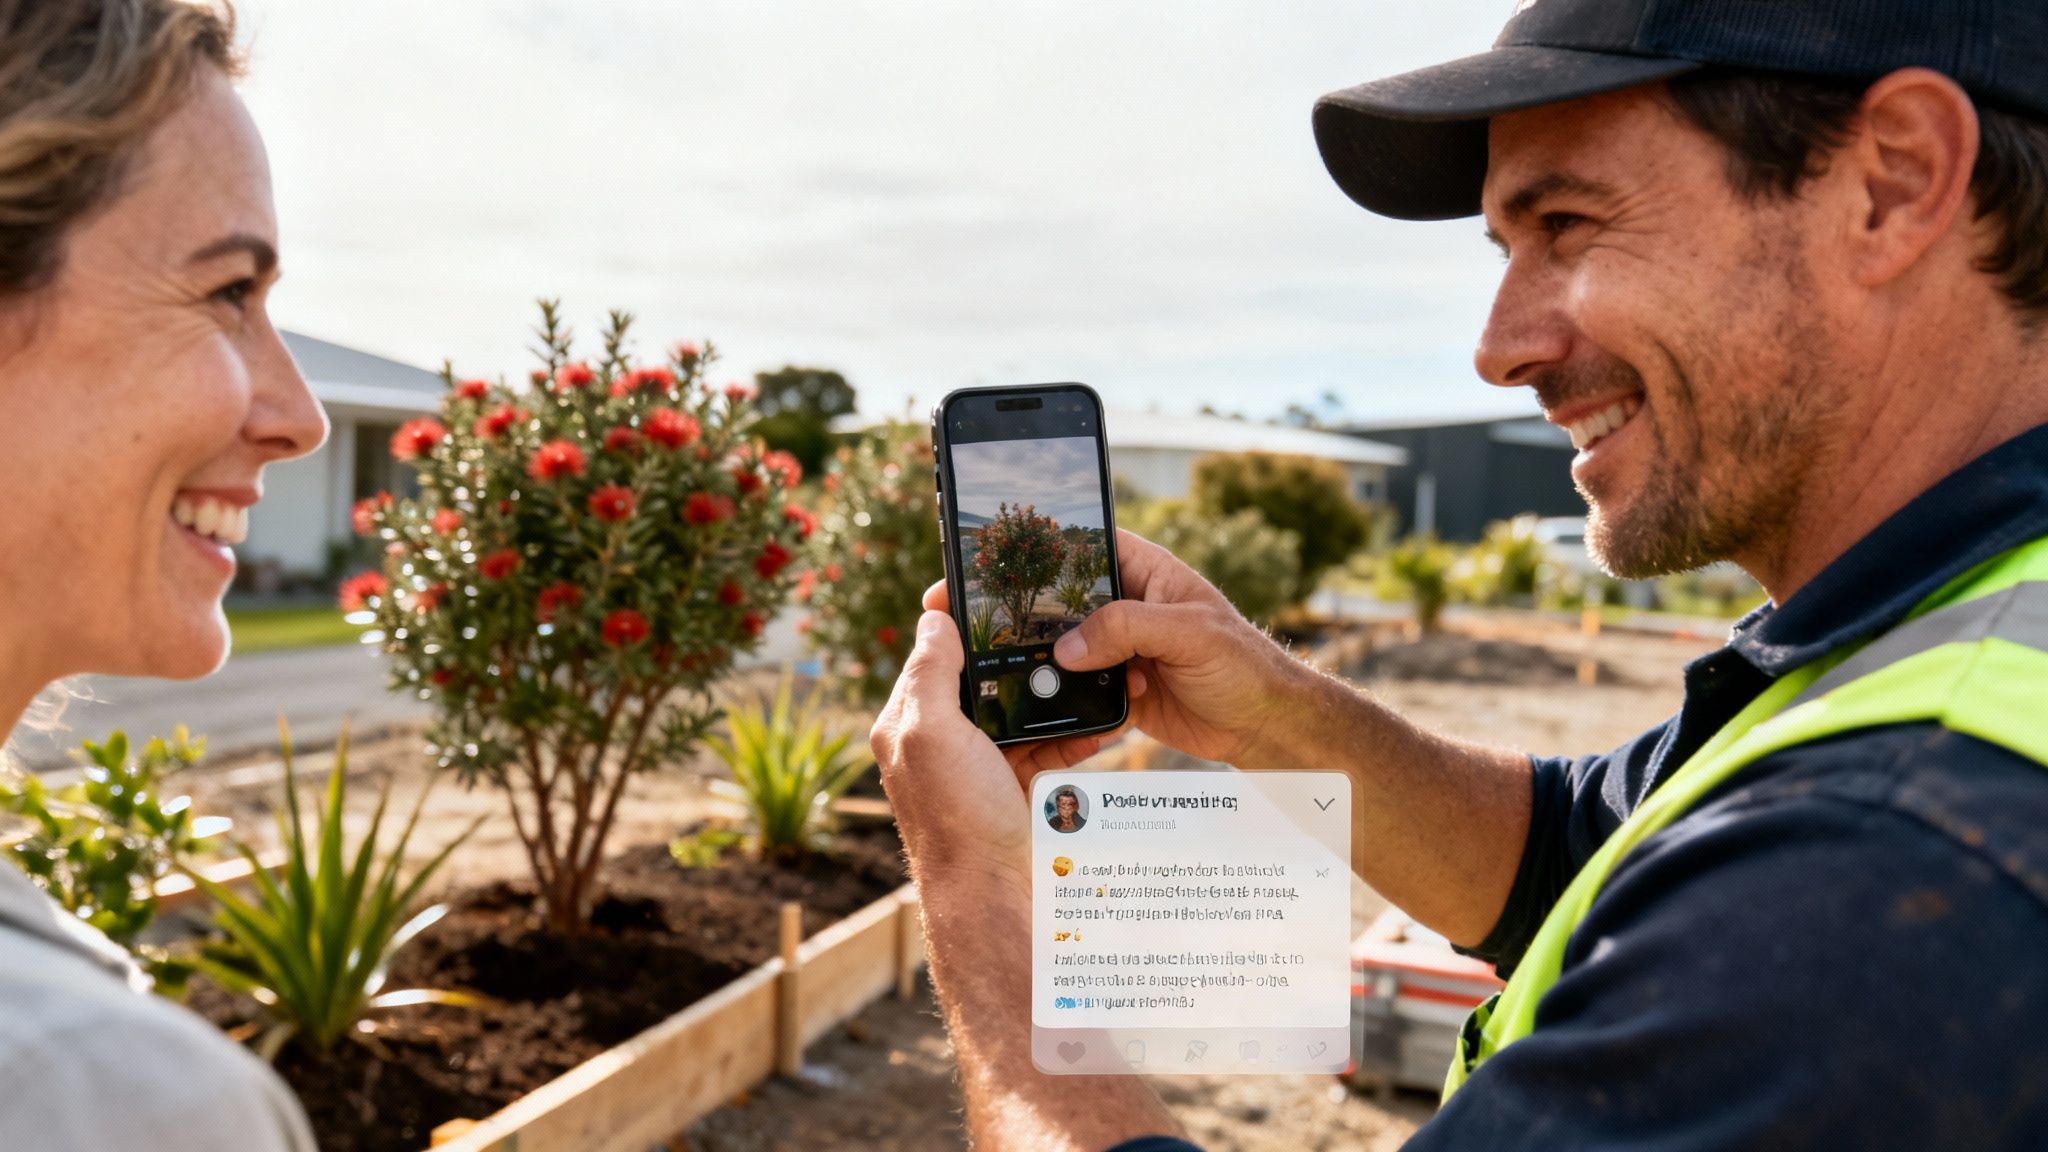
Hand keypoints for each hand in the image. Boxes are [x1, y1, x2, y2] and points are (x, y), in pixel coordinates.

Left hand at [870, 610, 1104, 889]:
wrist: (994, 898)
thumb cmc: (956, 818)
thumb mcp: (933, 734)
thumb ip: (930, 673)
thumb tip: (934, 618)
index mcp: (907, 725)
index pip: (933, 655)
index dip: (961, 624)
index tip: (997, 595)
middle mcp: (938, 745)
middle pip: (981, 682)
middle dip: (1018, 663)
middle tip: (1057, 638)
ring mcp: (977, 769)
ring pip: (1016, 715)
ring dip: (1050, 701)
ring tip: (1086, 684)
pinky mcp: (1012, 790)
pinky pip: (1042, 750)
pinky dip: (1067, 737)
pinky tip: (1095, 730)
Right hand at [920, 529, 1301, 767]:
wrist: (1267, 726)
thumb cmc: (1244, 664)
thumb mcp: (1190, 633)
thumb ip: (1127, 629)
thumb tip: (1068, 647)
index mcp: (1144, 571)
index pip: (1080, 545)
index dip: (1035, 548)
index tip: (989, 554)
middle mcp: (1125, 605)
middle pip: (1060, 598)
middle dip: (1018, 606)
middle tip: (964, 610)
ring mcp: (1119, 648)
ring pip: (1062, 646)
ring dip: (1037, 657)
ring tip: (991, 661)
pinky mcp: (1117, 689)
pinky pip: (1076, 688)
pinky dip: (1059, 697)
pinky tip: (1036, 702)